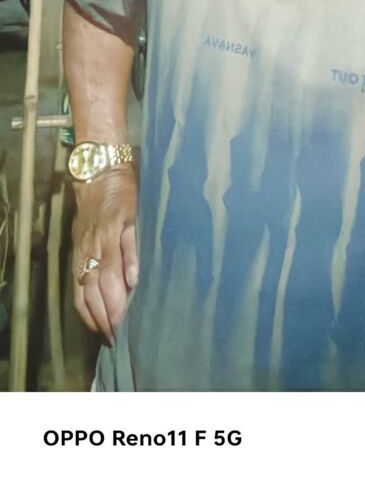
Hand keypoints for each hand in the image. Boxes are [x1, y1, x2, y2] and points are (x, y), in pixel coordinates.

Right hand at [72, 168, 138, 342]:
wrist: (98, 175)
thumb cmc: (125, 194)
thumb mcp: (137, 214)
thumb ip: (135, 247)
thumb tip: (135, 279)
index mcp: (110, 240)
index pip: (111, 280)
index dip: (116, 306)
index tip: (124, 327)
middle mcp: (92, 249)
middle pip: (95, 291)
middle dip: (105, 318)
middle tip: (118, 339)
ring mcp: (81, 252)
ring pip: (83, 291)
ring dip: (93, 316)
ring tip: (106, 335)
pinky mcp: (76, 252)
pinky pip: (76, 284)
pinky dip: (82, 304)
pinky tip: (91, 317)